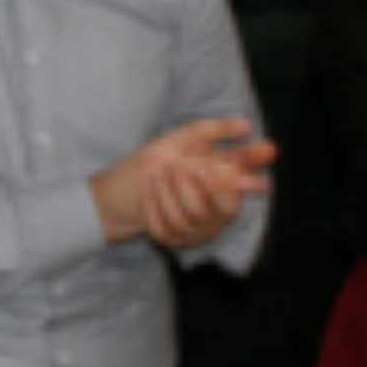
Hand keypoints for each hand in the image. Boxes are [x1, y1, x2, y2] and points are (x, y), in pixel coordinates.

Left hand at [91, 118, 275, 246]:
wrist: (120, 190)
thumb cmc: (159, 161)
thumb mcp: (185, 139)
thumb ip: (216, 132)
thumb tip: (247, 125)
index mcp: (226, 190)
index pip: (245, 190)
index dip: (238, 184)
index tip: (209, 167)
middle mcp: (217, 215)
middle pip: (220, 210)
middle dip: (193, 186)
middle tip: (177, 165)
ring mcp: (196, 230)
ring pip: (191, 218)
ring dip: (167, 191)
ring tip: (154, 174)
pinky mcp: (174, 240)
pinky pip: (167, 229)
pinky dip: (153, 207)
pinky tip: (146, 193)